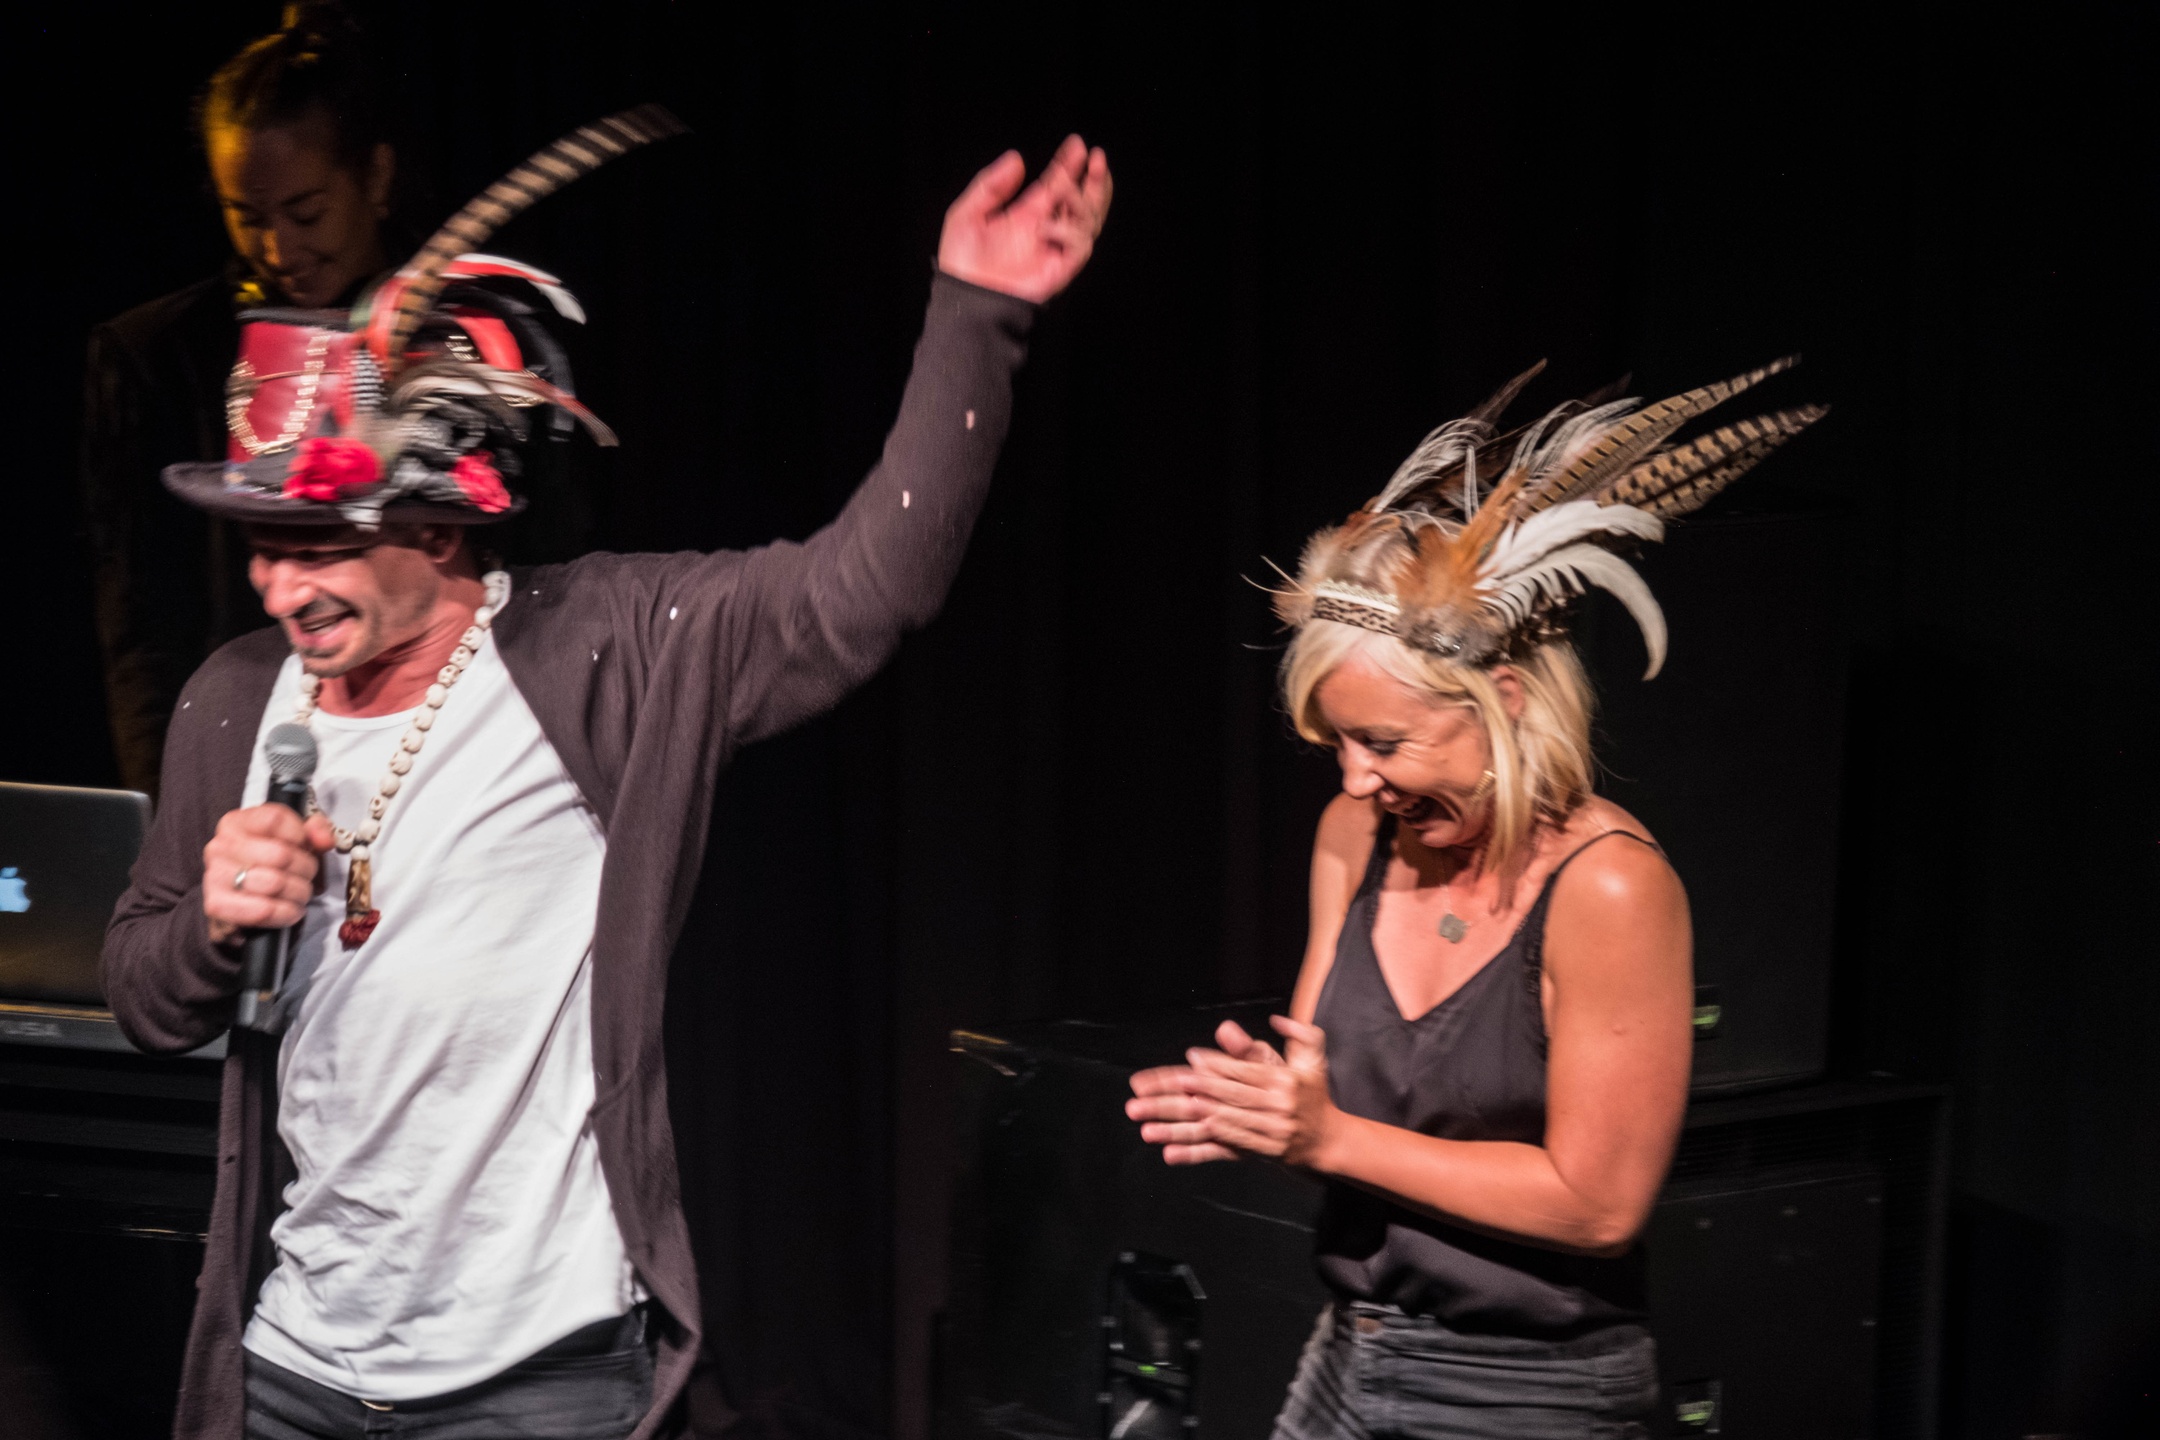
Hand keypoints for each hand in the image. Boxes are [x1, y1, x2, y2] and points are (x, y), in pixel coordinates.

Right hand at [202, 805, 334, 945]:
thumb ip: (315, 829)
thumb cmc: (269, 862)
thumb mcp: (294, 836)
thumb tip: (323, 839)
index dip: (300, 835)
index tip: (304, 846)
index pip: (275, 819)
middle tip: (307, 875)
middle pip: (281, 854)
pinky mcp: (217, 904)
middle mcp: (221, 845)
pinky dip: (285, 913)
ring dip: (299, 893)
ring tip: (300, 893)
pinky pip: (263, 910)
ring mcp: (215, 875)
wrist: (240, 896)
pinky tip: (290, 910)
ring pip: (275, 883)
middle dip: (306, 869)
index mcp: (237, 822)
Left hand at [937, 134, 1111, 303]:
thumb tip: (1016, 158)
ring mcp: (1054, 250)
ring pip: (1088, 221)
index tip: (1077, 144)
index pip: (1057, 186)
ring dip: (1084, 200)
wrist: (965, 298)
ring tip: (1067, 186)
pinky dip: (1070, 232)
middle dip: (1093, 180)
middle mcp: (1045, 230)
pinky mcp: (1059, 269)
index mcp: (1027, 215)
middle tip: (1097, 159)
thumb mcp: (966, 214)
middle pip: (1082, 202)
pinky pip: (1080, 247)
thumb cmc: (962, 261)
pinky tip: (1050, 226)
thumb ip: (991, 185)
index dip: (1069, 165)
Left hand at [1125, 1016, 1337, 1166]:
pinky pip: (1220, 1152)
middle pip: (1217, 1098)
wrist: (1328, 1139)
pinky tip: (1168, 1154)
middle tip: (1140, 1093)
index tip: (1189, 1060)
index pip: (1241, 1071)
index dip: (1215, 1065)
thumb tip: (1239, 1026)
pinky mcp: (1254, 1154)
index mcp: (1282, 1080)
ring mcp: (1262, 1134)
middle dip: (1175, 1095)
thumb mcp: (1305, 1058)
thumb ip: (1279, 1039)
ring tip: (1143, 1124)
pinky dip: (1193, 1153)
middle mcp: (1272, 1107)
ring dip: (1174, 1127)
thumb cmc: (1310, 1091)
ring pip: (1212, 1126)